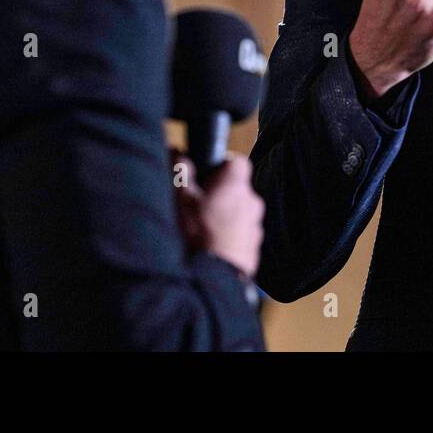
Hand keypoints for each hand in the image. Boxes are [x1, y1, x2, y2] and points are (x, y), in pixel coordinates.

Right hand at [173, 152, 263, 276]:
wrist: (212, 282)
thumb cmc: (196, 236)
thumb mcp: (180, 199)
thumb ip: (180, 170)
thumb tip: (177, 150)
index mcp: (236, 185)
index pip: (236, 161)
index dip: (219, 166)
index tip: (203, 177)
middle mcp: (252, 203)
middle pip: (236, 190)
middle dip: (218, 196)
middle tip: (195, 208)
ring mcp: (255, 228)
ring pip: (238, 215)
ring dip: (223, 219)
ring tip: (200, 233)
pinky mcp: (253, 250)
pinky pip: (239, 237)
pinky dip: (227, 239)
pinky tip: (209, 249)